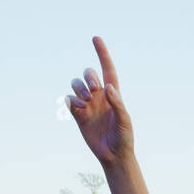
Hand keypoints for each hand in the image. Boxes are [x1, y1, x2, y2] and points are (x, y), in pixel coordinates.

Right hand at [66, 35, 132, 165]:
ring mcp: (87, 104)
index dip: (102, 54)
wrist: (113, 155)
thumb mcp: (124, 120)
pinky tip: (78, 109)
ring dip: (78, 87)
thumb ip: (117, 103)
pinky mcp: (78, 115)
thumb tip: (108, 87)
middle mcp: (99, 96)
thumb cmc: (124, 137)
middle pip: (88, 74)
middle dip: (88, 77)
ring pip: (76, 85)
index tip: (96, 38)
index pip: (107, 69)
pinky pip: (68, 100)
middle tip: (94, 89)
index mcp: (113, 94)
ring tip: (86, 100)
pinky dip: (71, 101)